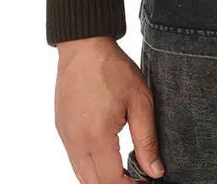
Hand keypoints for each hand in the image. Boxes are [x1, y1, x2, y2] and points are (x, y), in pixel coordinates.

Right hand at [54, 36, 164, 182]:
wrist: (84, 46)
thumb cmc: (113, 68)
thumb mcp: (140, 100)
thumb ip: (147, 139)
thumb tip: (155, 171)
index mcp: (97, 136)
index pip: (112, 181)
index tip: (146, 182)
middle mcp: (76, 142)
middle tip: (137, 179)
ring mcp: (65, 136)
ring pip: (81, 175)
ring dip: (102, 179)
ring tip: (125, 171)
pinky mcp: (61, 129)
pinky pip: (74, 159)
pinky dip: (90, 167)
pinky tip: (108, 157)